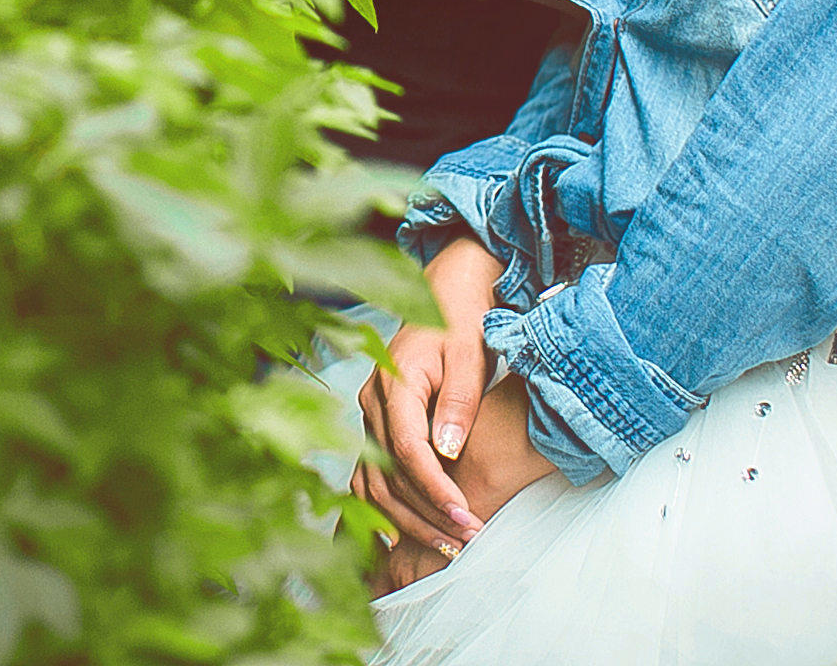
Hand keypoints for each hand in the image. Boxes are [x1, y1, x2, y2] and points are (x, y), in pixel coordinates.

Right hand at [351, 239, 507, 553]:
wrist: (445, 291)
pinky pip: (371, 475)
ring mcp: (367, 413)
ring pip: (374, 481)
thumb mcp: (469, 354)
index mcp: (393, 380)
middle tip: (466, 541)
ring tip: (447, 545)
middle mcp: (371, 400)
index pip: (408, 450)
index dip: (436, 490)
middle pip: (388, 474)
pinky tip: (408, 533)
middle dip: (426, 515)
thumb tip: (447, 451)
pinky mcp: (374, 423)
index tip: (466, 516)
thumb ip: (458, 402)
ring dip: (407, 519)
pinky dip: (387, 508)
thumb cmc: (461, 319)